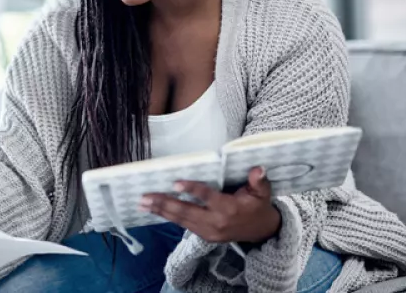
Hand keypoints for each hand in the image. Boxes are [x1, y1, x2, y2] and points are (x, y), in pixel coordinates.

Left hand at [140, 166, 281, 243]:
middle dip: (164, 203)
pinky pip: (182, 225)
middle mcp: (216, 222)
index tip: (176, 183)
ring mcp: (208, 231)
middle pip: (186, 211)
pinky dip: (167, 217)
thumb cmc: (258, 207)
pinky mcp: (204, 236)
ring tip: (142, 203)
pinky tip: (153, 210)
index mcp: (229, 208)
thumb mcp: (263, 193)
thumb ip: (259, 181)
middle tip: (146, 196)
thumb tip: (258, 169)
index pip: (207, 197)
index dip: (192, 190)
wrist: (261, 233)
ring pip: (180, 220)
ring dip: (160, 211)